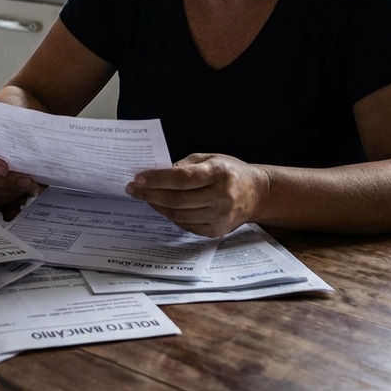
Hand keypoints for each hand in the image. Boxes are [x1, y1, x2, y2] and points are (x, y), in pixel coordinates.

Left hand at [126, 153, 269, 237]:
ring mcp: (220, 217)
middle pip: (178, 200)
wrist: (257, 194)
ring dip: (157, 206)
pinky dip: (170, 216)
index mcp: (220, 173)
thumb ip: (184, 166)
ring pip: (178, 215)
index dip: (157, 179)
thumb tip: (156, 175)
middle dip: (150, 194)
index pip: (182, 179)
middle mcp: (222, 197)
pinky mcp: (216, 231)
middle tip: (133, 189)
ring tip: (144, 197)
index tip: (138, 178)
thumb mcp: (209, 159)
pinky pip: (185, 225)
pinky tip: (161, 207)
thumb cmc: (230, 172)